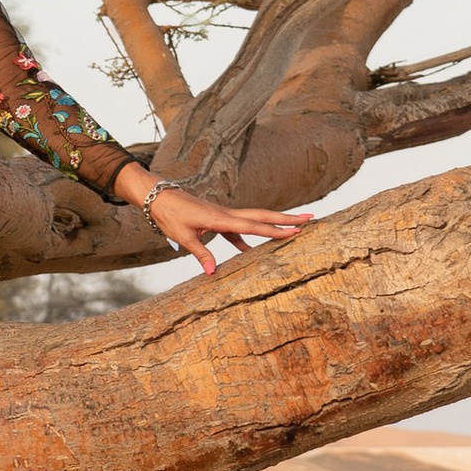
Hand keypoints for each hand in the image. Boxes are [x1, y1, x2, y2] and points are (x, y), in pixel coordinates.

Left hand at [123, 169, 315, 278]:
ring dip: (275, 222)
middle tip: (312, 219)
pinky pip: (240, 228)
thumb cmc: (170, 215)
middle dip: (287, 218)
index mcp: (221, 219)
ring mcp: (225, 215)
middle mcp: (227, 214)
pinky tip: (255, 248)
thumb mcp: (183, 236)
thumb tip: (213, 273)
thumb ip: (200, 254)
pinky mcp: (219, 219)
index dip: (276, 230)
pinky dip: (251, 236)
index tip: (297, 230)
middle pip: (263, 216)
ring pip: (256, 219)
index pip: (254, 226)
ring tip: (296, 227)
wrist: (158, 197)